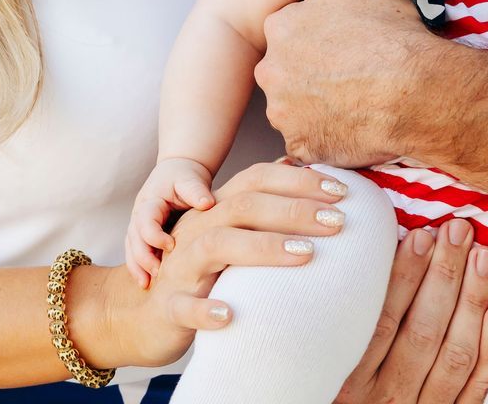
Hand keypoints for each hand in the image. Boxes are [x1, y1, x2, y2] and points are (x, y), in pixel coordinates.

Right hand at [117, 158, 350, 369]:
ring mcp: (182, 267)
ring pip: (218, 245)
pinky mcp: (169, 306)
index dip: (300, 181)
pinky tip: (230, 315)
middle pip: (244, 206)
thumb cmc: (203, 272)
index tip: (343, 192)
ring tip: (306, 256)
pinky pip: (183, 306)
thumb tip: (307, 172)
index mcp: (218, 209)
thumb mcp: (232, 235)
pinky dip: (205, 310)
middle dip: (294, 211)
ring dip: (263, 248)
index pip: (259, 180)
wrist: (144, 315)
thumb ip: (263, 208)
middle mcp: (199, 229)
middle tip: (338, 222)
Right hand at [125, 157, 216, 287]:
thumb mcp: (189, 179)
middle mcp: (139, 214)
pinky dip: (138, 267)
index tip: (171, 246)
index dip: (154, 236)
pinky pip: (135, 252)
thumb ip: (196, 190)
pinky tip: (145, 283)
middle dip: (143, 257)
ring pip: (131, 247)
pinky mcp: (142, 235)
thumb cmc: (184, 176)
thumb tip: (207, 203)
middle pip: (133, 238)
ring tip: (146, 284)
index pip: (145, 221)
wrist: (177, 171)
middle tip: (157, 274)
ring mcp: (138, 225)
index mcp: (149, 201)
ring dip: (136, 266)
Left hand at [257, 0, 440, 165]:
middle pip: (285, 68)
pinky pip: (308, 139)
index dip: (318, 35)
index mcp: (280, 27)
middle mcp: (271, 71)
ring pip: (294, 106)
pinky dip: (326, 134)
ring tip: (354, 100)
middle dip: (309, 70)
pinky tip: (352, 124)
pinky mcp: (300, 147)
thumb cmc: (390, 32)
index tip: (342, 43)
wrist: (415, 90)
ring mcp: (283, 113)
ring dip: (315, 104)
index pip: (289, 29)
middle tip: (348, 72)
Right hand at [335, 218, 487, 403]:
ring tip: (484, 257)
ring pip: (455, 355)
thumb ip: (355, 318)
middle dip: (445, 276)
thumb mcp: (333, 362)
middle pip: (423, 332)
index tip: (423, 235)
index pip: (383, 321)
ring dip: (472, 301)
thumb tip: (386, 247)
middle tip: (459, 231)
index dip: (405, 276)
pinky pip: (477, 388)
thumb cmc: (350, 387)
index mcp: (353, 378)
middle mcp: (389, 396)